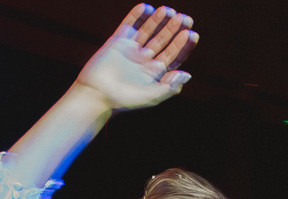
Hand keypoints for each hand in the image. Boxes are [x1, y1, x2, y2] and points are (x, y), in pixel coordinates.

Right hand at [76, 5, 198, 110]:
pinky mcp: (117, 42)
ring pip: (148, 31)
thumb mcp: (150, 97)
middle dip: (174, 29)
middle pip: (163, 41)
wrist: (95, 94)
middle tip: (184, 18)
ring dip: (158, 21)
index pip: (173, 55)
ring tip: (168, 10)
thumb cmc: (122, 100)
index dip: (183, 45)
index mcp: (153, 73)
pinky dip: (136, 16)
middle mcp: (143, 60)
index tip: (192, 34)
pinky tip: (146, 8)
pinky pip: (128, 25)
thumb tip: (187, 74)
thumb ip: (169, 87)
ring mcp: (130, 50)